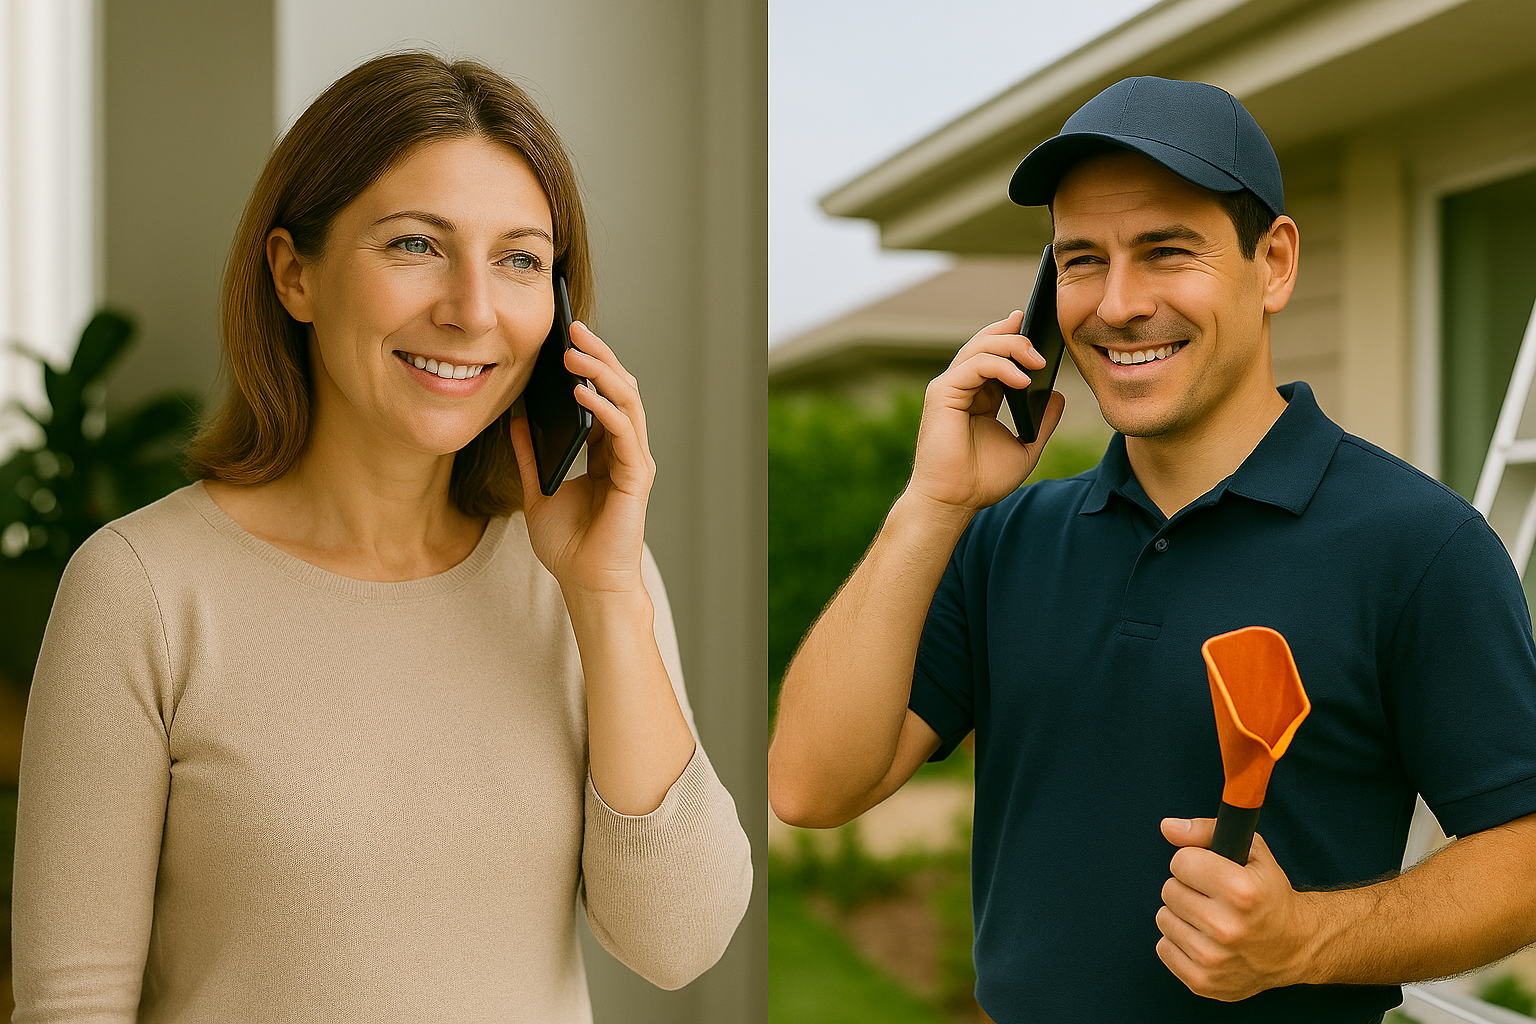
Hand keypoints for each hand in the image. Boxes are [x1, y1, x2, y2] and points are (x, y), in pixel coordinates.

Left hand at [509, 321, 653, 595]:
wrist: (585, 584)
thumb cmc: (568, 545)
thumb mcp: (537, 488)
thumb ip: (530, 452)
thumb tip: (516, 415)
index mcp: (606, 451)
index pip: (604, 394)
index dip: (588, 364)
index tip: (564, 337)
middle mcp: (625, 450)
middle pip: (620, 388)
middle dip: (598, 355)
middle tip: (573, 327)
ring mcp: (634, 462)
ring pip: (628, 401)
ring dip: (602, 372)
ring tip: (574, 353)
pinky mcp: (636, 477)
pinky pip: (623, 432)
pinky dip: (604, 407)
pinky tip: (581, 392)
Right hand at [906, 311, 1064, 516]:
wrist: (955, 502)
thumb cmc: (982, 480)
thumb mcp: (1026, 446)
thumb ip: (1043, 421)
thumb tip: (1058, 395)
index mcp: (978, 395)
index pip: (996, 354)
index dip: (1015, 336)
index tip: (1041, 325)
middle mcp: (962, 386)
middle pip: (987, 342)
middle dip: (1016, 334)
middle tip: (1044, 340)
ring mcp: (950, 387)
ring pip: (980, 347)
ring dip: (1012, 347)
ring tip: (1038, 362)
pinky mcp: (942, 393)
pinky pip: (974, 366)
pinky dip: (1001, 368)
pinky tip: (1023, 381)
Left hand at [1155, 817, 1318, 999]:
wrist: (1295, 946)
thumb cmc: (1269, 895)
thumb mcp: (1251, 852)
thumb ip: (1205, 831)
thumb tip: (1167, 827)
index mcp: (1240, 891)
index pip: (1180, 862)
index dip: (1194, 863)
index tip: (1210, 871)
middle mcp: (1226, 927)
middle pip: (1169, 890)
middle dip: (1188, 888)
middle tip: (1213, 897)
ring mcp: (1213, 959)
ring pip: (1164, 917)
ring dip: (1182, 915)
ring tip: (1210, 918)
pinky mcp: (1203, 981)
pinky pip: (1163, 947)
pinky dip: (1179, 941)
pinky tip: (1204, 939)